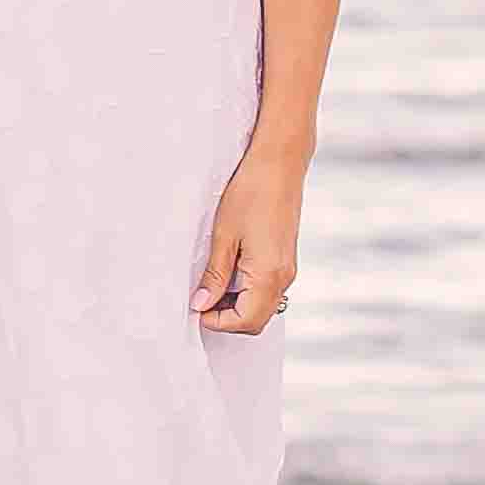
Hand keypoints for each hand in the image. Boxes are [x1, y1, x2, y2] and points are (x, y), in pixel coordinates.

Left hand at [194, 145, 302, 334]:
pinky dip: (247, 291)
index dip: (218, 321)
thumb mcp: (224, 235)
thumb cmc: (252, 191)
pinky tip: (229, 271)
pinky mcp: (286, 259)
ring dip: (237, 304)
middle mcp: (284, 277)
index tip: (196, 306)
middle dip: (227, 317)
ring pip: (263, 306)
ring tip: (212, 283)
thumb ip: (214, 275)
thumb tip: (201, 304)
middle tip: (201, 299)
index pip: (246, 321)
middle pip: (256, 320)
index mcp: (269, 274)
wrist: (280, 163)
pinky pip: (268, 289)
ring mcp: (288, 268)